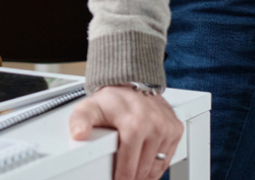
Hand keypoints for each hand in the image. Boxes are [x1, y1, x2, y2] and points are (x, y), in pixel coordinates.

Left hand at [69, 85, 183, 179]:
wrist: (130, 84)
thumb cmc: (111, 100)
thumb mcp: (89, 108)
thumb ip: (80, 121)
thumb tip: (78, 134)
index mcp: (134, 124)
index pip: (129, 166)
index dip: (121, 179)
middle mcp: (155, 125)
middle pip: (143, 170)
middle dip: (132, 178)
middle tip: (123, 177)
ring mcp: (167, 127)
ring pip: (157, 167)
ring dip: (145, 174)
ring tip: (134, 174)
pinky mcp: (176, 129)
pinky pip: (167, 158)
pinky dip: (157, 166)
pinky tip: (146, 165)